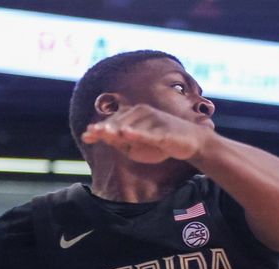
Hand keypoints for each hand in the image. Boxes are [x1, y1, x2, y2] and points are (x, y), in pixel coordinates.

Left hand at [82, 104, 210, 163]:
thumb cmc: (163, 143)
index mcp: (135, 115)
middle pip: (120, 122)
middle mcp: (143, 113)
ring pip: (132, 126)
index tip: (86, 136)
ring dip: (116, 130)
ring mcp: (154, 121)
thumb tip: (105, 138)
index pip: (114, 121)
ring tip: (102, 132)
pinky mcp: (164, 131)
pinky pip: (149, 133)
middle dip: (105, 128)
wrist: (192, 142)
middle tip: (91, 133)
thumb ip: (122, 142)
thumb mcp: (140, 145)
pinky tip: (126, 133)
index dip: (100, 129)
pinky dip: (137, 133)